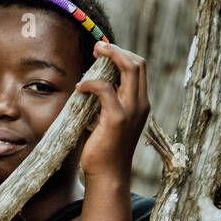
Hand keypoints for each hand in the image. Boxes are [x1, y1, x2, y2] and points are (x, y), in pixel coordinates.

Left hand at [77, 42, 148, 181]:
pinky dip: (92, 83)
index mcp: (140, 103)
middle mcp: (140, 104)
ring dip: (110, 57)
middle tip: (98, 46)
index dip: (123, 55)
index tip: (105, 50)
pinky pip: (106, 90)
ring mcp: (131, 111)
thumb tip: (93, 87)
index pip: (140, 69)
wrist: (108, 175)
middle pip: (138, 64)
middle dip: (118, 50)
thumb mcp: (108, 122)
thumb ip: (107, 104)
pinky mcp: (116, 119)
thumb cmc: (104, 150)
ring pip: (129, 70)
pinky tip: (80, 86)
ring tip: (93, 54)